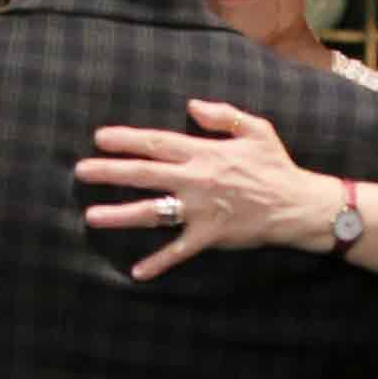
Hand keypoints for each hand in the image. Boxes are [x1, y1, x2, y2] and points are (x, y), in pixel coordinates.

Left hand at [74, 98, 333, 281]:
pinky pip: (178, 251)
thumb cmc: (276, 166)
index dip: (126, 140)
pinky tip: (137, 272)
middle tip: (81, 171)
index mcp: (203, 153)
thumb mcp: (255, 129)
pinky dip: (159, 263)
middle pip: (144, 174)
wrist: (296, 205)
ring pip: (152, 212)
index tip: (100, 138)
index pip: (157, 143)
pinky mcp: (209, 236)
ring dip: (120, 215)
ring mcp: (200, 210)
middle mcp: (196, 180)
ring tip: (92, 216)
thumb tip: (191, 106)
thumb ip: (222, 115)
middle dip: (110, 172)